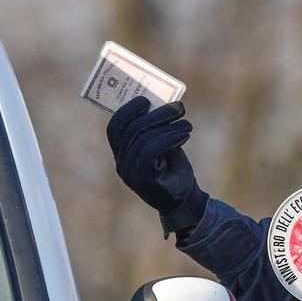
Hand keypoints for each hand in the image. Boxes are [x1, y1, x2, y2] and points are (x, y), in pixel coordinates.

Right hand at [106, 96, 207, 231]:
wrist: (184, 200)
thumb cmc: (173, 170)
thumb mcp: (163, 145)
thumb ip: (155, 129)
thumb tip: (162, 103)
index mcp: (121, 153)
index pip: (115, 127)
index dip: (127, 110)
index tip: (146, 99)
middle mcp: (121, 163)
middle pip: (132, 129)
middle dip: (157, 114)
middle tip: (179, 107)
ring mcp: (128, 172)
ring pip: (143, 138)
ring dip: (169, 126)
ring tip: (186, 123)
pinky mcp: (141, 179)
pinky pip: (151, 150)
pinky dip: (170, 138)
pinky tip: (185, 135)